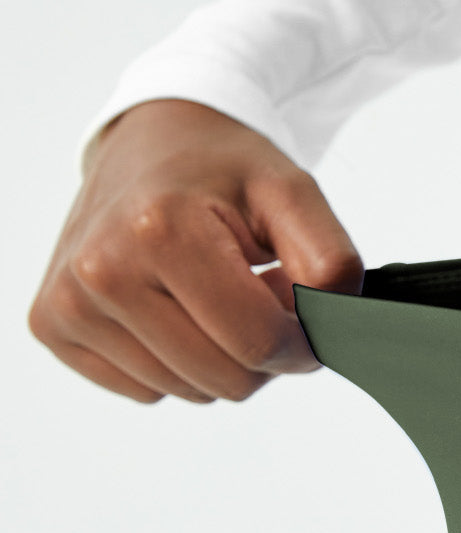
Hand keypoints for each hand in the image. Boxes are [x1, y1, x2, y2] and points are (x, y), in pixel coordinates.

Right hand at [28, 98, 363, 403]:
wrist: (148, 141)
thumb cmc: (221, 168)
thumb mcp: (291, 193)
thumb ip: (331, 262)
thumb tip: (336, 331)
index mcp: (161, 231)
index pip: (258, 343)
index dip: (302, 343)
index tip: (309, 316)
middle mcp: (101, 271)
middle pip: (226, 380)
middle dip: (260, 348)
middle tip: (255, 289)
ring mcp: (69, 303)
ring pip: (188, 391)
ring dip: (218, 354)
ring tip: (213, 291)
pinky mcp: (54, 326)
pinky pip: (146, 390)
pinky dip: (174, 360)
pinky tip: (171, 306)